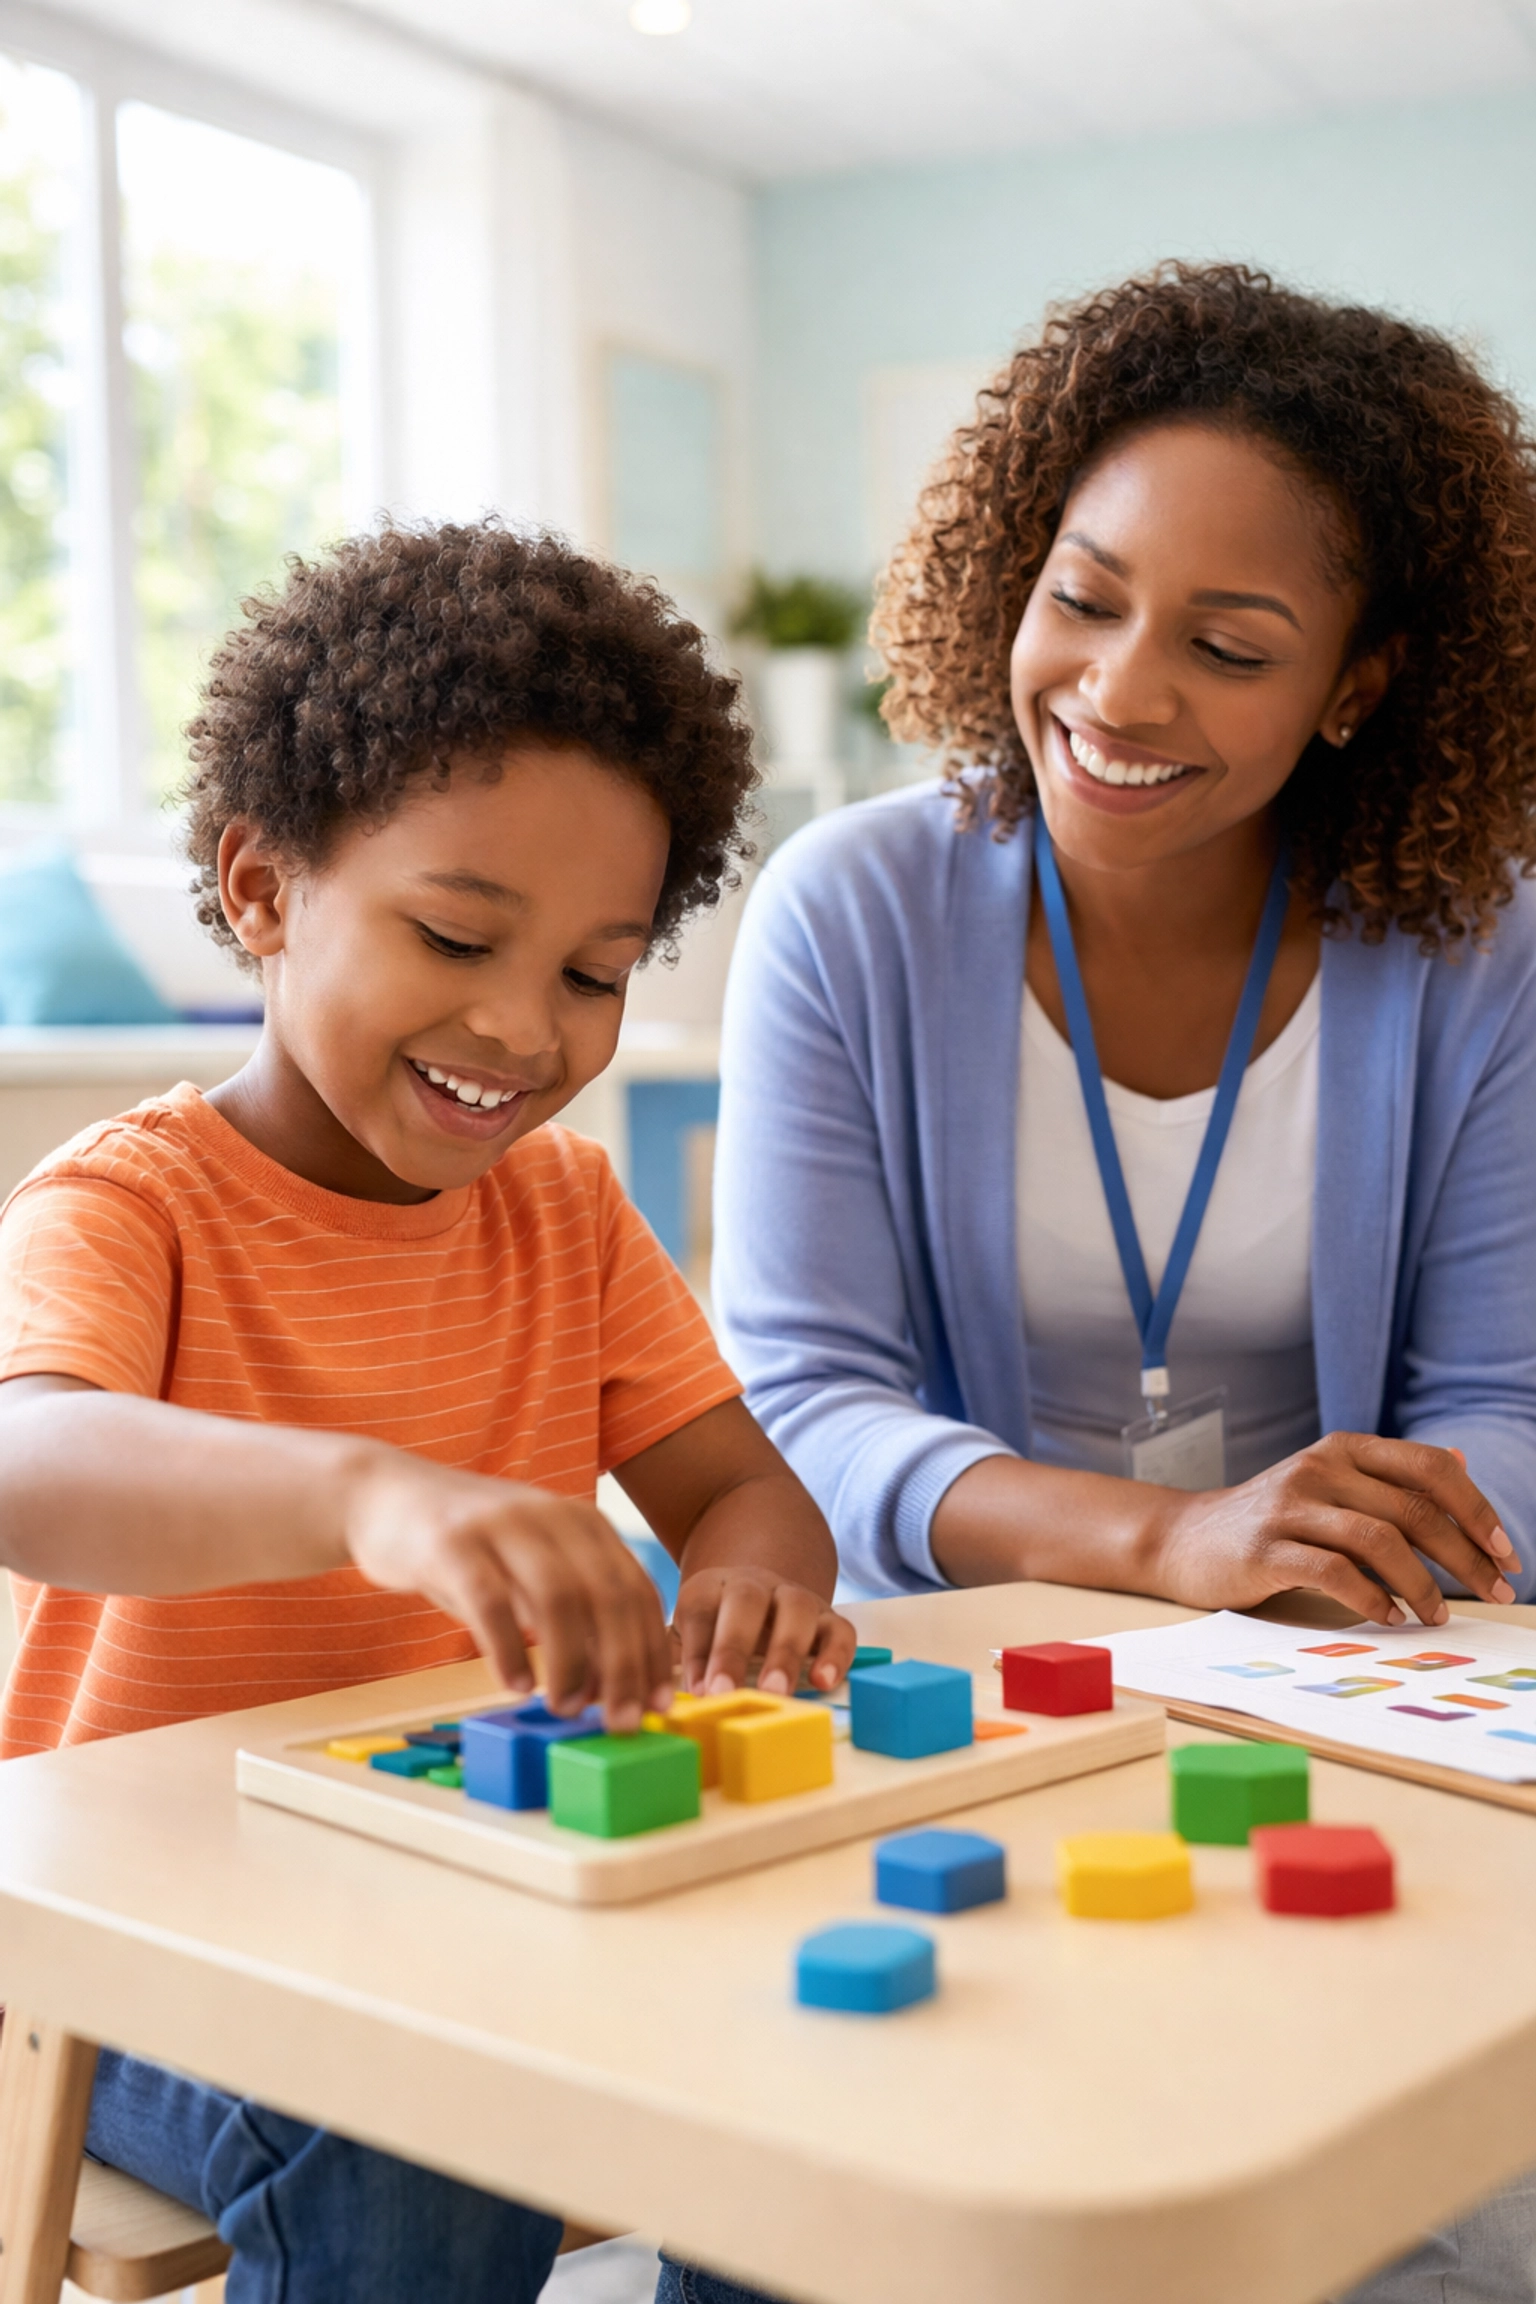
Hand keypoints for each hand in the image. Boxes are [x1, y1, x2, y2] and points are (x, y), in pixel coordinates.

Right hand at [344, 1451, 673, 1729]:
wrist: (385, 1494)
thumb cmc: (468, 1548)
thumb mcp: (530, 1570)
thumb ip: (569, 1614)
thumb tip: (608, 1688)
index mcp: (583, 1523)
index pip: (636, 1590)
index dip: (652, 1651)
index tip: (658, 1703)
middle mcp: (551, 1515)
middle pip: (607, 1595)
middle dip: (622, 1666)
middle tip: (619, 1721)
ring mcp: (502, 1524)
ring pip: (558, 1597)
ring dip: (570, 1662)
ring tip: (565, 1708)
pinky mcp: (451, 1541)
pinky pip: (490, 1601)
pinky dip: (509, 1649)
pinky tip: (515, 1685)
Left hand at [672, 1563, 857, 1697]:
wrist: (761, 1594)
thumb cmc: (715, 1628)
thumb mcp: (687, 1633)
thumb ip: (670, 1658)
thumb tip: (651, 1694)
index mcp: (710, 1586)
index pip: (700, 1608)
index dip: (697, 1649)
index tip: (695, 1691)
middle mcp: (754, 1584)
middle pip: (746, 1601)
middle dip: (733, 1648)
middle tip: (722, 1692)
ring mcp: (795, 1597)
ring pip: (796, 1609)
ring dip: (785, 1652)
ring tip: (775, 1693)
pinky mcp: (829, 1617)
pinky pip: (839, 1630)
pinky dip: (834, 1655)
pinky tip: (823, 1682)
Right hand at [1150, 1432, 1518, 1625]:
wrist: (1185, 1538)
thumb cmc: (1271, 1520)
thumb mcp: (1331, 1487)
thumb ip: (1391, 1479)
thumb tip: (1464, 1464)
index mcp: (1343, 1449)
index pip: (1430, 1467)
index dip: (1476, 1509)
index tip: (1506, 1551)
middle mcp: (1319, 1468)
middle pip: (1414, 1510)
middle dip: (1466, 1558)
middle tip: (1496, 1591)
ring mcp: (1290, 1507)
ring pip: (1381, 1542)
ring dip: (1423, 1586)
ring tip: (1436, 1615)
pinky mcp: (1266, 1549)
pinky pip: (1335, 1574)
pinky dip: (1373, 1601)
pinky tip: (1389, 1617)